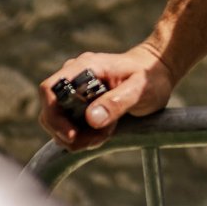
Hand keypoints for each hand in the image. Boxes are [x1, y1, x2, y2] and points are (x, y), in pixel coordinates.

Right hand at [37, 47, 177, 150]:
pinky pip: (70, 124)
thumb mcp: (140, 89)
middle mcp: (74, 77)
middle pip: (51, 110)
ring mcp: (75, 90)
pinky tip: (105, 132)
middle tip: (98, 139)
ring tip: (106, 133)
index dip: (54, 115)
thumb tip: (91, 119)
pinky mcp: (80, 103)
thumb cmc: (150, 75)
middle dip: (68, 132)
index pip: (50, 90)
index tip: (72, 134)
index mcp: (83, 67)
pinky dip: (83, 135)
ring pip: (59, 121)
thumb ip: (117, 102)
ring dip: (78, 136)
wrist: (156, 72)